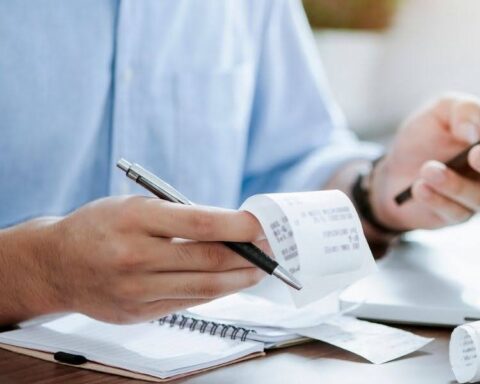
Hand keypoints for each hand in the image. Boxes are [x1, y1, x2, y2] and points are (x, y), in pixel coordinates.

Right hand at [0, 196, 267, 323]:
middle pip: (209, 260)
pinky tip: (231, 282)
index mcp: (134, 219)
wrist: (54, 265)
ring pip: (205, 288)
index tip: (263, 224)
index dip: (239, 226)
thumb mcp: (135, 206)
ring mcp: (134, 290)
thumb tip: (235, 228)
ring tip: (261, 269)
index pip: (200, 224)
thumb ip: (181, 216)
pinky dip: (216, 292)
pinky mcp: (137, 313)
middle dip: (249, 254)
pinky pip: (189, 303)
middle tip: (272, 248)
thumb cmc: (101, 227)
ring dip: (241, 278)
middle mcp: (133, 256)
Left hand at [371, 94, 479, 229]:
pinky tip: (420, 187)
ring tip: (428, 169)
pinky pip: (455, 212)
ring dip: (453, 182)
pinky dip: (436, 198)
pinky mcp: (457, 216)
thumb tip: (474, 129)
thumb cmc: (423, 139)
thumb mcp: (439, 111)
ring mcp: (478, 195)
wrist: (391, 171)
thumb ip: (462, 109)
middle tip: (476, 153)